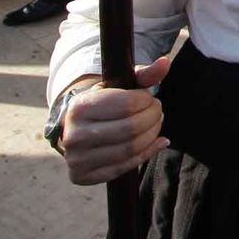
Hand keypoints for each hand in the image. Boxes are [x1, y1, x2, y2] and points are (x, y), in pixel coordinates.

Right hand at [58, 55, 171, 185]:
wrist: (74, 129)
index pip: (127, 105)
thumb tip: (165, 62)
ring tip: (155, 124)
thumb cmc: (102, 104)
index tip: (149, 98)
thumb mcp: (118, 85)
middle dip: (153, 118)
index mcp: (79, 107)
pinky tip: (157, 142)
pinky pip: (124, 167)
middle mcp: (73, 135)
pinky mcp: (82, 176)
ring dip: (152, 136)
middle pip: (131, 129)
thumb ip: (144, 74)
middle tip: (158, 111)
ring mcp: (76, 159)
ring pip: (130, 150)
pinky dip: (147, 153)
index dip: (146, 101)